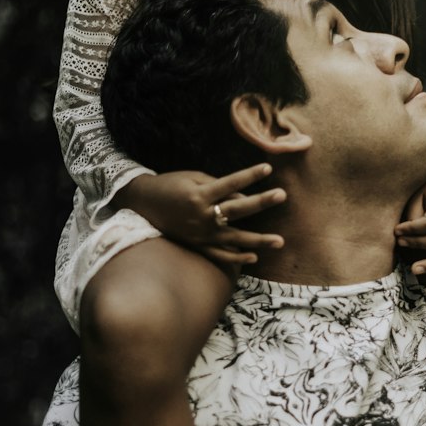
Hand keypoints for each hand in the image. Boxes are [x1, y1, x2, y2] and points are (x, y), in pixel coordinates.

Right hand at [117, 164, 286, 267]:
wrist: (143, 204)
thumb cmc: (170, 185)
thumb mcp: (192, 178)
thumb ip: (219, 187)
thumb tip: (245, 198)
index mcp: (199, 194)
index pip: (231, 183)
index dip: (250, 175)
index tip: (268, 168)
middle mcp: (202, 215)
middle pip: (237, 209)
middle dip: (262, 201)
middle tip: (282, 195)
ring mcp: (200, 233)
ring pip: (235, 238)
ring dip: (259, 240)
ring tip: (280, 241)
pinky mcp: (197, 245)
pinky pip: (219, 255)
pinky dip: (236, 258)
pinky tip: (253, 257)